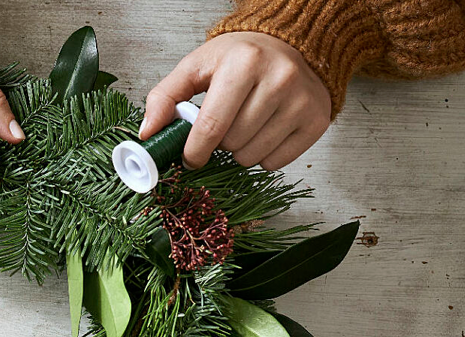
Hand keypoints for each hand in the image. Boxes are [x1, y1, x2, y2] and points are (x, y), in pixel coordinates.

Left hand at [139, 32, 330, 169]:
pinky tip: (263, 132)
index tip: (188, 157)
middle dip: (218, 143)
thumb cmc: (240, 57)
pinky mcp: (316, 120)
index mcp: (244, 62)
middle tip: (222, 125)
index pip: (212, 125)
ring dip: (238, 151)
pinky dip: (262, 156)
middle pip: (232, 143)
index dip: (194, 150)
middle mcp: (279, 79)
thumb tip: (147, 132)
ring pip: (252, 157)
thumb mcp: (197, 67)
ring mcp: (301, 101)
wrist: (290, 46)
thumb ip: (165, 97)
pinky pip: (276, 163)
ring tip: (242, 126)